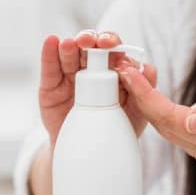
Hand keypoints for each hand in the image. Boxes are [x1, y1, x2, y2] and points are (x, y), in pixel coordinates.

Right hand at [38, 30, 157, 145]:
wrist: (87, 154)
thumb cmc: (115, 131)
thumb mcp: (136, 113)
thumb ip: (145, 90)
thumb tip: (146, 68)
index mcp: (113, 71)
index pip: (114, 52)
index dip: (114, 45)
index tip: (112, 46)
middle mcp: (91, 68)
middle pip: (91, 47)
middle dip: (92, 41)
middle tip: (92, 42)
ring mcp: (70, 75)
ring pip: (71, 54)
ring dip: (71, 45)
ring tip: (71, 44)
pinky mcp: (50, 85)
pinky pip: (50, 68)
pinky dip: (49, 53)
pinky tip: (52, 42)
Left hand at [118, 67, 195, 163]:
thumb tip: (192, 123)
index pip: (170, 119)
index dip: (147, 96)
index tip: (129, 71)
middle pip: (160, 122)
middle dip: (138, 95)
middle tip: (120, 66)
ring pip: (159, 123)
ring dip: (141, 98)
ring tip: (126, 71)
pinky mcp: (192, 139)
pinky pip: (165, 121)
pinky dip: (151, 102)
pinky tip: (140, 84)